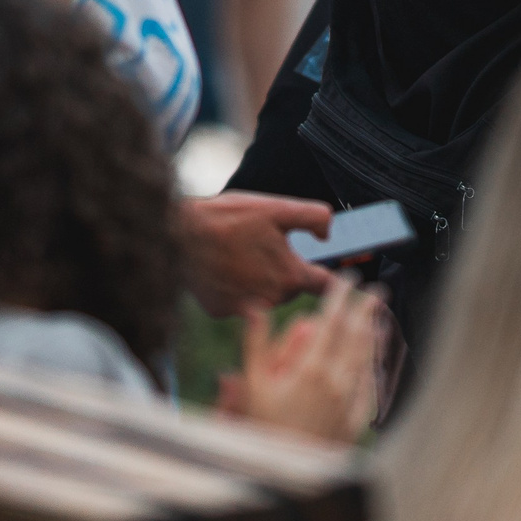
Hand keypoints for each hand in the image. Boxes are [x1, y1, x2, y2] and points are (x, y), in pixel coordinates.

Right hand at [179, 193, 333, 313]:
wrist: (179, 234)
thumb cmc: (228, 219)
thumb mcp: (278, 209)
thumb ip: (314, 218)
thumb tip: (328, 234)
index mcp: (290, 276)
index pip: (326, 285)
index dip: (335, 279)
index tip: (341, 279)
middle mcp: (270, 299)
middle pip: (292, 288)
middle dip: (287, 271)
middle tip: (268, 247)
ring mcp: (244, 309)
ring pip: (266, 296)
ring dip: (262, 280)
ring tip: (242, 253)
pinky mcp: (221, 311)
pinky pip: (238, 301)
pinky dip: (236, 288)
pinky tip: (223, 267)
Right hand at [217, 276, 384, 443]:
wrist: (287, 472)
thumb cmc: (264, 430)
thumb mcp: (253, 386)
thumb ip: (256, 344)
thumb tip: (255, 309)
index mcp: (312, 368)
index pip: (332, 321)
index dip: (341, 296)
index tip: (347, 278)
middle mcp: (336, 381)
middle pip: (356, 335)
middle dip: (367, 308)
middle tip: (377, 289)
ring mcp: (349, 400)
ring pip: (366, 357)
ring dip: (374, 332)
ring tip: (380, 316)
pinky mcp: (355, 418)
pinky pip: (368, 384)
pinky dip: (373, 364)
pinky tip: (375, 356)